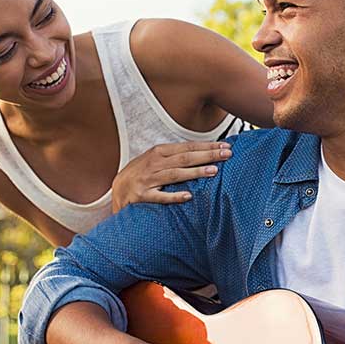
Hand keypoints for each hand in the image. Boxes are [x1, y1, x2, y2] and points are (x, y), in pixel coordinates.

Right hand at [111, 142, 231, 211]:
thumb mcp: (156, 161)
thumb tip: (203, 153)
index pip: (187, 147)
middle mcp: (154, 164)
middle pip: (185, 158)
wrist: (117, 191)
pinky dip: (174, 196)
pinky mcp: (142, 196)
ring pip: (175, 174)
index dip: (207, 146)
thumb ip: (176, 157)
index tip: (225, 146)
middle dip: (207, 155)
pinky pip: (160, 197)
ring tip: (213, 171)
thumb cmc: (141, 175)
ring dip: (195, 172)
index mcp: (158, 152)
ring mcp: (147, 180)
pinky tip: (188, 196)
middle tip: (227, 155)